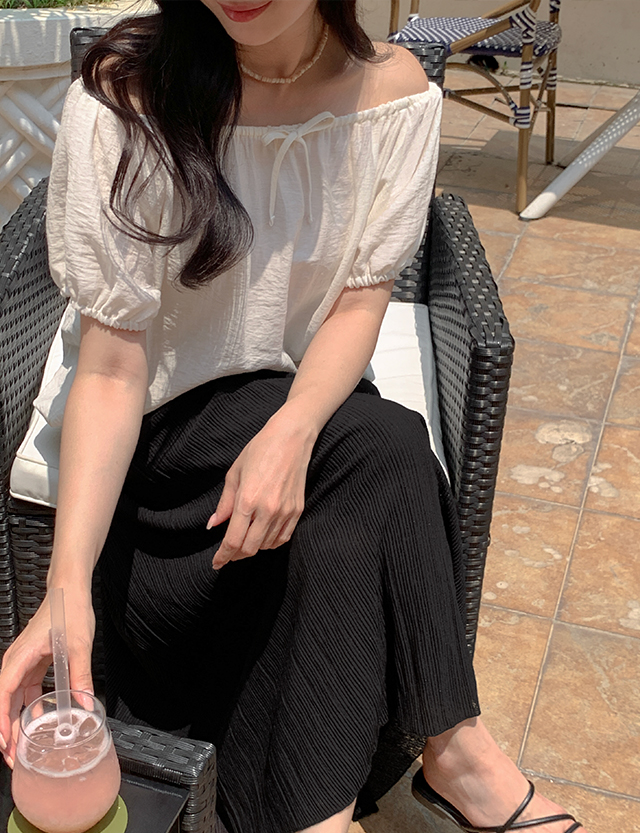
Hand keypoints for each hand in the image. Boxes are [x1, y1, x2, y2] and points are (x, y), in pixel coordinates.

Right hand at [0, 587, 94, 767]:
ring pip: (13, 700)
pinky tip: (37, 723)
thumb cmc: (69, 610)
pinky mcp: (32, 663)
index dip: (1, 721)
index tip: (5, 743)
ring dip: (15, 723)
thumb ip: (80, 676)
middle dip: (5, 731)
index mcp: (20, 657)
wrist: (69, 591)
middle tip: (13, 758)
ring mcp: (22, 663)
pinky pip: (24, 692)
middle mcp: (15, 662)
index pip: (3, 695)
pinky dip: (27, 709)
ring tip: (22, 748)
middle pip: (3, 702)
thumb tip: (85, 705)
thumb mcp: (79, 645)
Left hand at [207, 409, 315, 568]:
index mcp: (247, 500)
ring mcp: (285, 511)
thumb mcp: (234, 474)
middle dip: (235, 556)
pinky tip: (262, 537)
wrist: (291, 439)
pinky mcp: (297, 510)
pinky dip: (270, 543)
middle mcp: (267, 509)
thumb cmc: (260, 451)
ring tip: (244, 542)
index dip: (223, 556)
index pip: (233, 540)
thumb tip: (214, 525)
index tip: (217, 563)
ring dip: (252, 548)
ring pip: (266, 546)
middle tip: (227, 554)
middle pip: (249, 548)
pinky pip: (283, 538)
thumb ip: (224, 504)